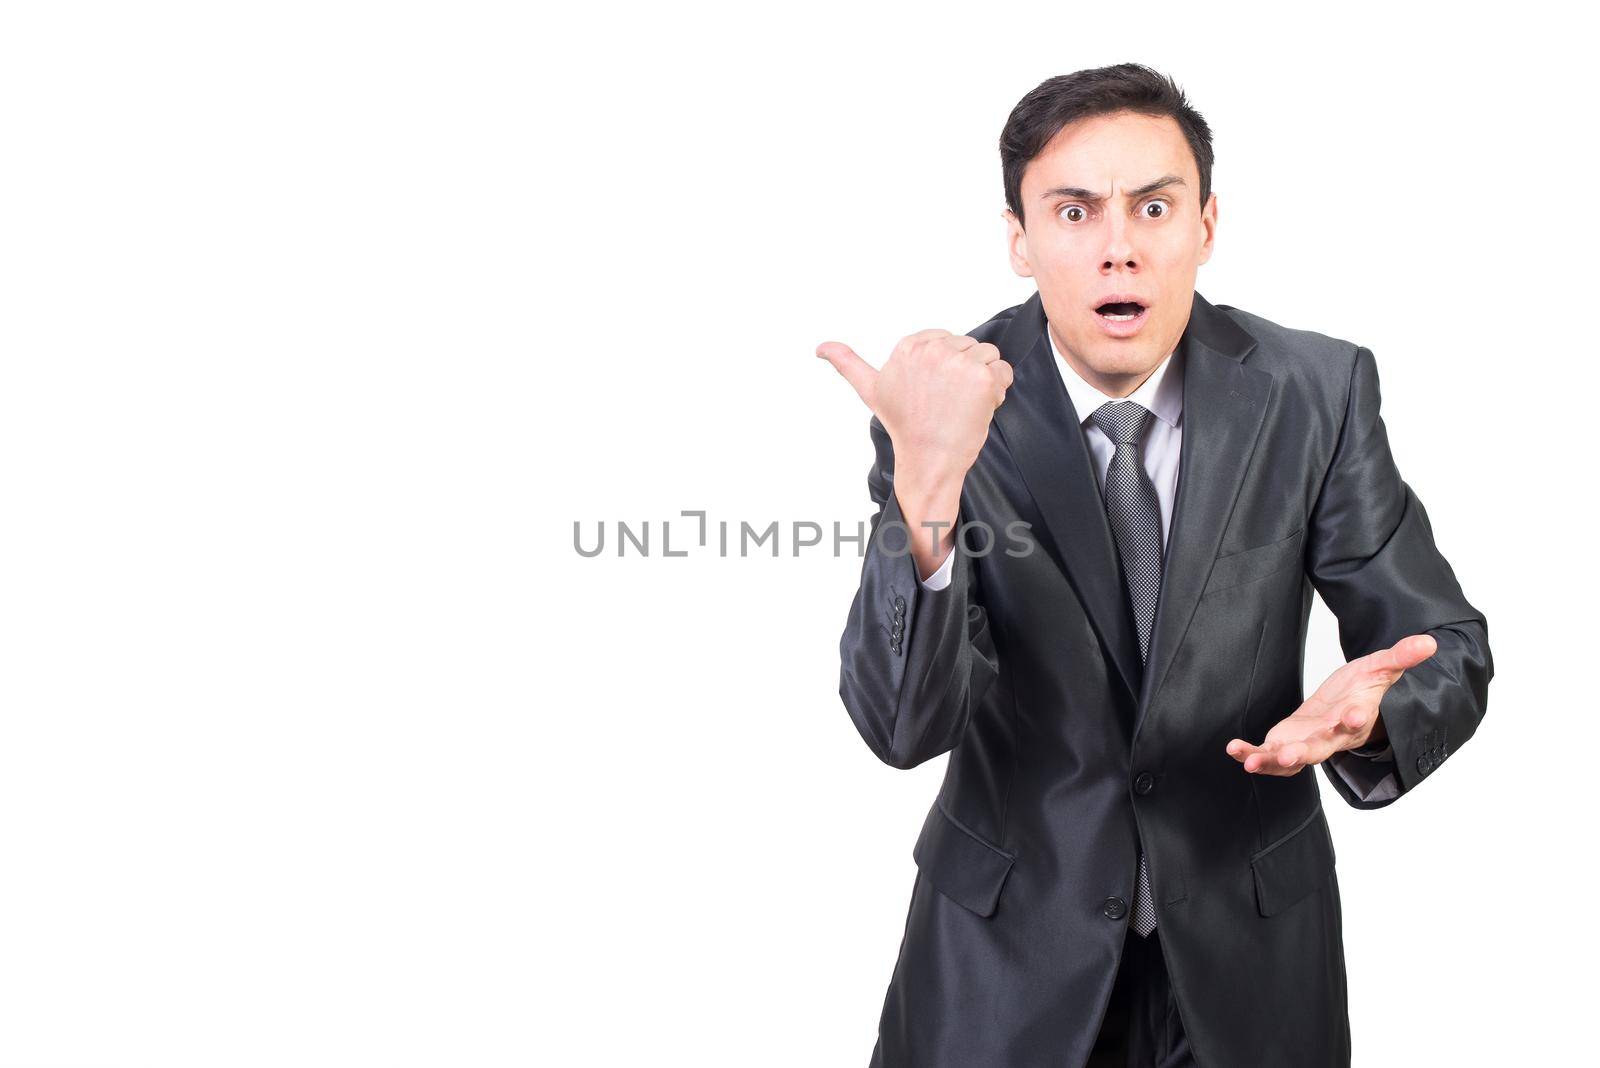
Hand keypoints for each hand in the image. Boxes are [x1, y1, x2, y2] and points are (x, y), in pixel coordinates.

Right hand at [815, 329, 1012, 491]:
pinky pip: (1004, 371)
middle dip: (965, 374)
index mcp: (909, 346)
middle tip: (948, 403)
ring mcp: (957, 362)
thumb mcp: (871, 390)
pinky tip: (978, 409)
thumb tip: (821, 347)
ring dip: (984, 382)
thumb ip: (848, 363)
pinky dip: (998, 391)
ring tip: (962, 406)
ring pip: (988, 357)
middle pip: (969, 347)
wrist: (929, 459)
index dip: (947, 367)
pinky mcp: (982, 377)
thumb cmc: (905, 426)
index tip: (933, 392)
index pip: (948, 341)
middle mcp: (932, 349)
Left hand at [1225, 633, 1437, 775]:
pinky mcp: (1287, 745)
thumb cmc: (1362, 688)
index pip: (1359, 719)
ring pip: (1291, 759)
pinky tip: (1234, 749)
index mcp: (1355, 718)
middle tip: (1289, 756)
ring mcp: (1308, 744)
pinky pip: (1268, 754)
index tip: (1354, 716)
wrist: (1346, 706)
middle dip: (1304, 752)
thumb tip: (1430, 642)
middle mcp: (1331, 737)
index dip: (1357, 718)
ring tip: (1250, 761)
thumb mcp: (1381, 667)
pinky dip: (1250, 753)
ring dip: (1271, 762)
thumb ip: (1401, 657)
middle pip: (1320, 748)